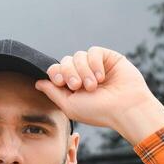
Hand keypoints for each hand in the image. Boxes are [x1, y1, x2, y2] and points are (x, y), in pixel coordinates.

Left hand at [33, 46, 163, 144]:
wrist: (126, 108)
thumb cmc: (99, 111)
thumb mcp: (70, 106)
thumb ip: (52, 92)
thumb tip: (37, 82)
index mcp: (74, 87)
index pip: (56, 71)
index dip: (55, 73)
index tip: (61, 82)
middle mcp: (84, 75)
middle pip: (65, 61)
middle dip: (69, 73)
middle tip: (78, 86)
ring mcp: (96, 66)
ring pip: (78, 55)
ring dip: (83, 71)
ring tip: (93, 85)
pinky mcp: (108, 58)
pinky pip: (93, 51)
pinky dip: (94, 63)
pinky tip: (101, 76)